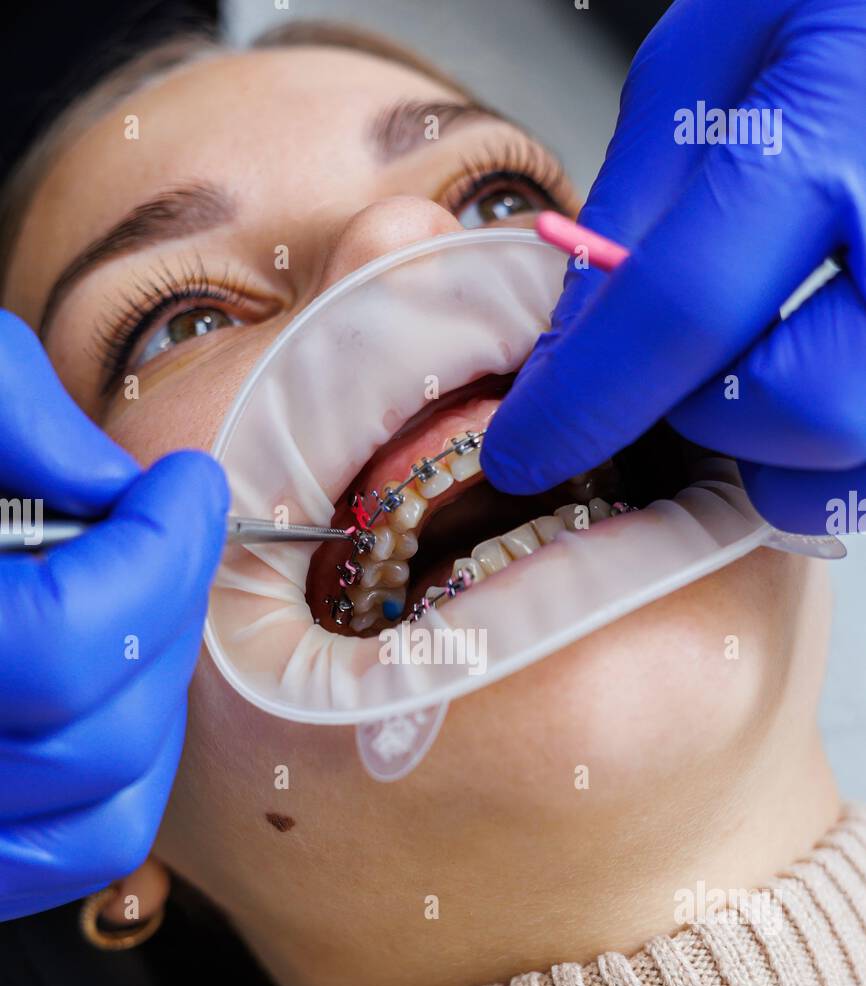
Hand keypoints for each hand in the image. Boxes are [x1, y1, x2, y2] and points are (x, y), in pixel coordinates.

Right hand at [0, 310, 227, 920]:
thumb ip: (6, 409)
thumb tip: (112, 487)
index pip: (60, 643)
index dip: (155, 558)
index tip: (183, 487)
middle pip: (95, 739)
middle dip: (161, 623)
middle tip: (165, 537)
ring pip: (101, 817)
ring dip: (149, 703)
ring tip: (134, 609)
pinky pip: (71, 857)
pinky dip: (120, 777)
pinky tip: (105, 687)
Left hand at [482, 0, 865, 533]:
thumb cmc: (832, 3)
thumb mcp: (710, 57)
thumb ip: (639, 202)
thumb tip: (572, 345)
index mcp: (833, 135)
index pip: (685, 309)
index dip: (584, 401)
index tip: (521, 451)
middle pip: (800, 405)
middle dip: (706, 411)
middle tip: (669, 366)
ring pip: (852, 450)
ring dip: (771, 446)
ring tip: (739, 374)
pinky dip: (822, 452)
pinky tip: (794, 389)